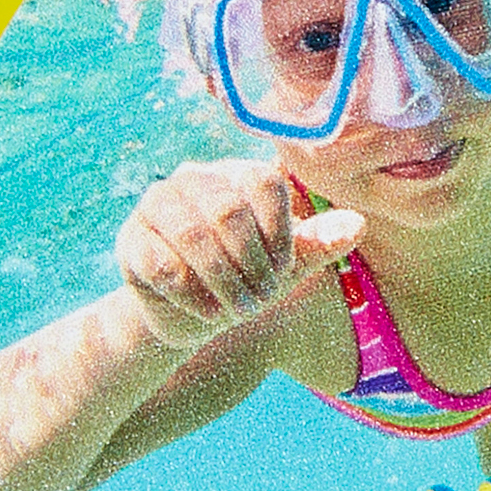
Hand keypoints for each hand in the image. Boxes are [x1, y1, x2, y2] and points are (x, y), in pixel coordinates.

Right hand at [116, 161, 364, 350]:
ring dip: (223, 282)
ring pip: (192, 234)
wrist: (189, 316)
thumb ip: (317, 244)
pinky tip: (208, 313)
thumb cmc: (242, 279)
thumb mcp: (284, 266)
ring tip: (238, 312)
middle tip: (260, 301)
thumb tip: (359, 224)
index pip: (264, 183)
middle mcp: (194, 178)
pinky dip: (192, 296)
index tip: (283, 271)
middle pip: (228, 210)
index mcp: (236, 175)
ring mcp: (156, 204)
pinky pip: (161, 264)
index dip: (279, 233)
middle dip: (251, 265)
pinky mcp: (131, 239)